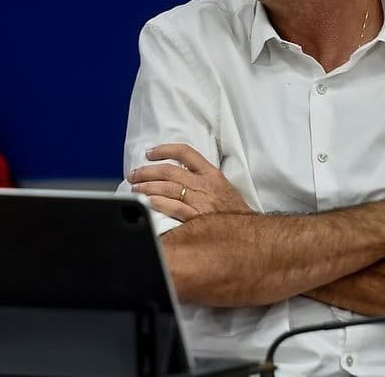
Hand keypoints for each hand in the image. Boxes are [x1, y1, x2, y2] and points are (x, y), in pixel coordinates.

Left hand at [128, 143, 251, 220]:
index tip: (150, 153)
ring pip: (168, 188)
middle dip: (147, 171)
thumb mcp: (222, 188)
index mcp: (212, 175)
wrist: (250, 234)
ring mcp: (201, 202)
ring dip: (147, 186)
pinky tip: (149, 201)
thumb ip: (202, 180)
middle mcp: (205, 185)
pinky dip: (160, 203)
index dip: (165, 149)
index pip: (186, 152)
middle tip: (134, 174)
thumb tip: (175, 176)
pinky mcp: (198, 219)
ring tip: (135, 188)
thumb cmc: (234, 214)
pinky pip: (175, 207)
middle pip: (169, 171)